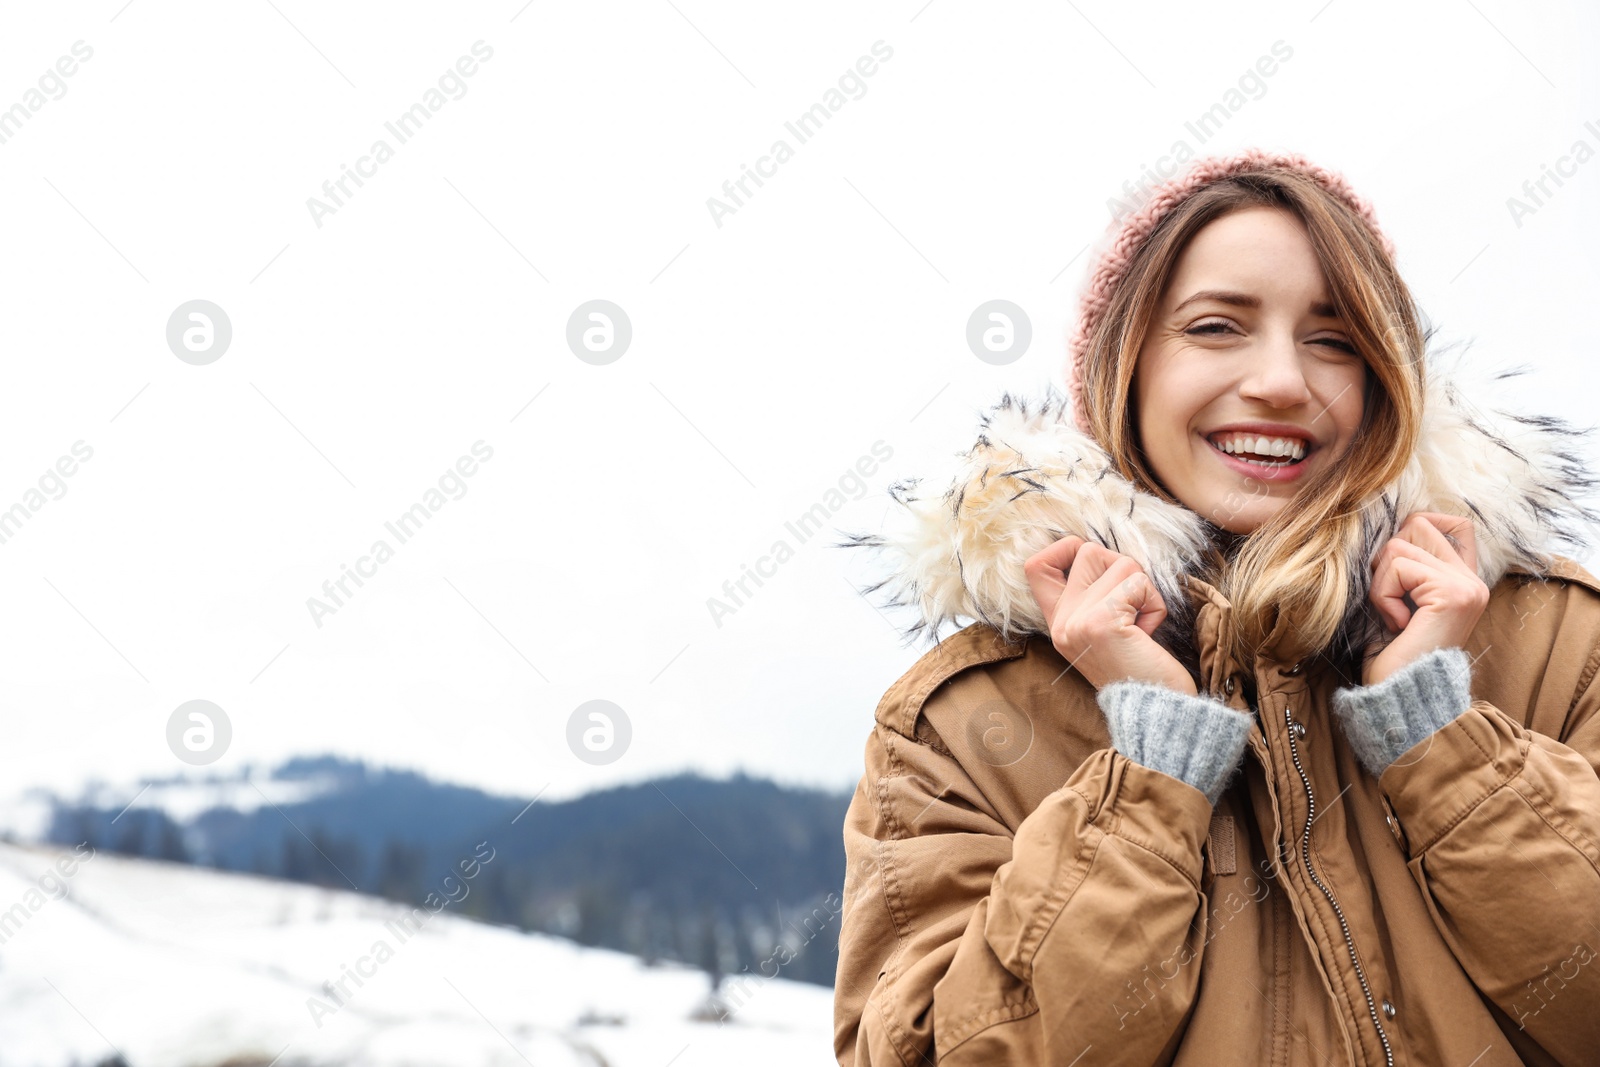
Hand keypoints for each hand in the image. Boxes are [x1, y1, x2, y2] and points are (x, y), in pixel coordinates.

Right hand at [1023, 535, 1196, 694]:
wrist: (1155, 714)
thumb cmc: (1141, 672)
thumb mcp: (1105, 634)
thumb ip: (1095, 599)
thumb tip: (1110, 558)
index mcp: (1059, 624)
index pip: (1036, 565)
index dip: (1065, 549)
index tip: (1098, 571)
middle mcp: (1062, 621)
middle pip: (1086, 550)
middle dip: (1122, 569)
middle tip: (1131, 606)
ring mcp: (1077, 621)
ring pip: (1118, 562)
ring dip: (1143, 588)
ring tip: (1142, 623)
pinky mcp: (1100, 622)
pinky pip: (1138, 582)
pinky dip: (1154, 604)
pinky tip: (1148, 632)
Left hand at [1363, 511, 1489, 685]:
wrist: (1401, 697)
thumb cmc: (1392, 656)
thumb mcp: (1397, 602)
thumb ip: (1403, 567)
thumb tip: (1384, 530)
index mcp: (1463, 581)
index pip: (1453, 524)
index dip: (1417, 528)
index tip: (1396, 565)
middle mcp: (1472, 581)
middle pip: (1419, 524)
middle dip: (1388, 556)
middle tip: (1389, 597)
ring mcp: (1467, 586)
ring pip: (1400, 544)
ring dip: (1380, 581)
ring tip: (1392, 616)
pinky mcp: (1452, 593)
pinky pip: (1397, 567)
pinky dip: (1383, 594)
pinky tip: (1397, 623)